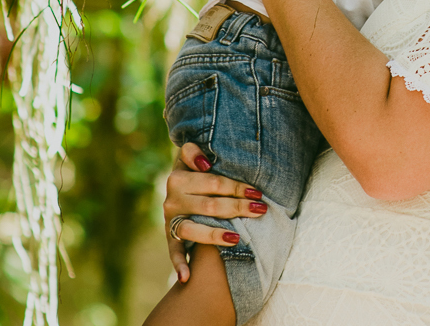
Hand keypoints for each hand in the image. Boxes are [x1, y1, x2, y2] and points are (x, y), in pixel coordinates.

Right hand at [163, 143, 267, 282]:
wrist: (177, 184)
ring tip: (236, 239)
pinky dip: (178, 264)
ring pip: (192, 229)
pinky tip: (187, 277)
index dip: (236, 187)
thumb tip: (205, 163)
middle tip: (260, 210)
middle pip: (209, 206)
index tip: (257, 192)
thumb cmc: (194, 169)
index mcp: (178, 178)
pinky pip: (173, 252)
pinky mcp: (169, 236)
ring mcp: (170, 220)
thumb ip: (193, 152)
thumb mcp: (191, 156)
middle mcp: (172, 199)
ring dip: (213, 235)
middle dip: (237, 208)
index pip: (213, 183)